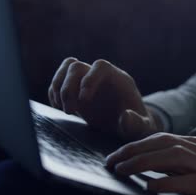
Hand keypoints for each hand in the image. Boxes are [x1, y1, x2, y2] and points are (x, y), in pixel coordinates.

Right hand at [48, 57, 162, 140]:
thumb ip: (136, 124)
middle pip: (77, 66)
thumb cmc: (137, 125)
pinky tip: (59, 108)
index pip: (101, 66)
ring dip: (58, 88)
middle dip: (68, 88)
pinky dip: (54, 93)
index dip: (89, 79)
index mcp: (119, 80)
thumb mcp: (141, 128)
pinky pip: (59, 81)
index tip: (84, 101)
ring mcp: (88, 81)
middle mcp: (102, 77)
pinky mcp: (76, 90)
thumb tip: (125, 117)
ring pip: (66, 69)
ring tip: (64, 110)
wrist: (129, 126)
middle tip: (70, 112)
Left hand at [106, 133, 195, 194]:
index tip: (117, 155)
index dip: (138, 144)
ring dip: (146, 162)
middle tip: (113, 161)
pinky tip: (151, 187)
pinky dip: (170, 183)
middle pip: (167, 143)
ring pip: (177, 157)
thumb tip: (151, 168)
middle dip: (136, 150)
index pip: (165, 139)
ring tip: (125, 171)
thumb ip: (182, 170)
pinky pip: (193, 183)